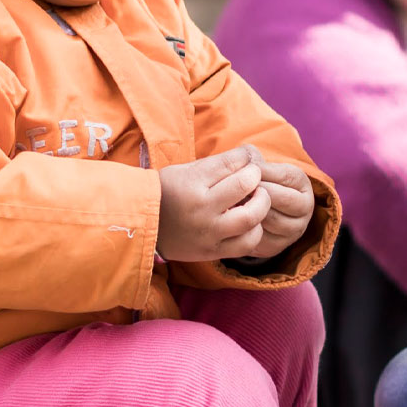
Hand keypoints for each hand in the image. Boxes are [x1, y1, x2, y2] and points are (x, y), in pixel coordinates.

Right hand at [157, 146, 271, 261]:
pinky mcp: (212, 252)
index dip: (246, 156)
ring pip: (251, 218)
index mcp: (193, 182)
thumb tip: (252, 155)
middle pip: (245, 185)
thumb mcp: (186, 169)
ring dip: (261, 204)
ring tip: (256, 200)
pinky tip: (250, 222)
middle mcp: (202, 208)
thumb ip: (219, 164)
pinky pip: (247, 244)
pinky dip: (255, 231)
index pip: (232, 161)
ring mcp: (208, 232)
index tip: (246, 158)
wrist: (146, 225)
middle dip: (256, 176)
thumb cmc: (169, 191)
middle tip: (254, 177)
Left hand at [243, 158, 314, 262]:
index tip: (242, 170)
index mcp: (302, 183)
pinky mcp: (277, 247)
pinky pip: (259, 238)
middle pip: (276, 199)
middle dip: (253, 192)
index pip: (283, 176)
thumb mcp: (260, 165)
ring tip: (231, 202)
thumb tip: (245, 164)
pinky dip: (244, 228)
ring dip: (247, 210)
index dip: (259, 172)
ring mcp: (293, 230)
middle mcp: (304, 208)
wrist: (260, 208)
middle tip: (233, 188)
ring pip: (268, 219)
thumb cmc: (258, 180)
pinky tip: (233, 219)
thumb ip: (254, 159)